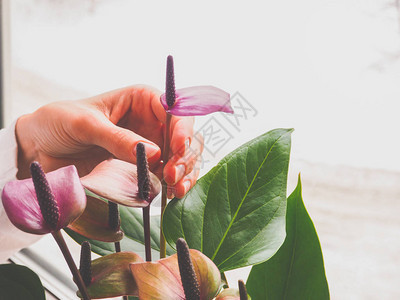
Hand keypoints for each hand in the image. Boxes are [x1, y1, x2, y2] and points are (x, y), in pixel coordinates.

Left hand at [15, 85, 203, 197]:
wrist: (39, 148)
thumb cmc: (58, 123)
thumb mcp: (85, 125)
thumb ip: (118, 138)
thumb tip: (155, 153)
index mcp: (141, 100)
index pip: (175, 110)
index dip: (183, 128)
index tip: (178, 148)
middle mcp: (151, 122)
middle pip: (184, 136)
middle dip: (185, 155)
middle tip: (173, 175)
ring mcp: (150, 147)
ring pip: (183, 157)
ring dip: (186, 173)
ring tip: (176, 188)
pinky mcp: (143, 168)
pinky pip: (169, 175)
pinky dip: (176, 185)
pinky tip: (173, 193)